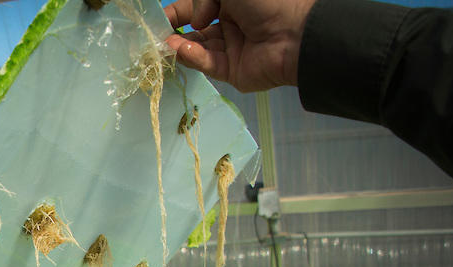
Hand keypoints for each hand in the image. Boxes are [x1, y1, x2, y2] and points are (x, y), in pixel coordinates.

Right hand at [163, 0, 316, 92]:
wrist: (295, 32)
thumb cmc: (267, 1)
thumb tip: (196, 21)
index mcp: (231, 4)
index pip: (196, 10)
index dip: (177, 14)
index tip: (159, 20)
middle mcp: (230, 26)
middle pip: (194, 32)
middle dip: (174, 33)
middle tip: (156, 37)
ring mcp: (231, 50)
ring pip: (198, 49)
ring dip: (181, 46)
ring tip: (166, 44)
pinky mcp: (232, 72)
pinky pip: (209, 64)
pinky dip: (194, 57)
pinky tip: (182, 50)